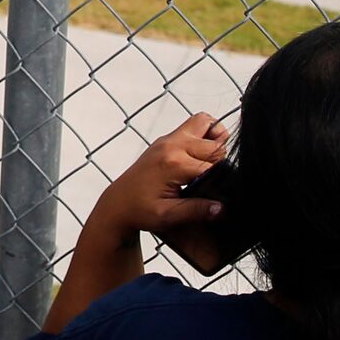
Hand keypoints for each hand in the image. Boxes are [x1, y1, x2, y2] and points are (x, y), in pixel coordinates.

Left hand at [97, 113, 230, 255]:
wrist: (117, 203)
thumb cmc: (139, 211)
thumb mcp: (167, 215)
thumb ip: (195, 211)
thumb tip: (221, 208)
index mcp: (174, 164)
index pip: (213, 166)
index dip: (221, 181)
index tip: (219, 193)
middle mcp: (172, 145)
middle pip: (214, 143)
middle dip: (220, 162)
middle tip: (212, 182)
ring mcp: (168, 139)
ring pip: (205, 123)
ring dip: (214, 140)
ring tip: (211, 163)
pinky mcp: (166, 140)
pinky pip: (193, 124)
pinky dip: (205, 134)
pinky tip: (202, 156)